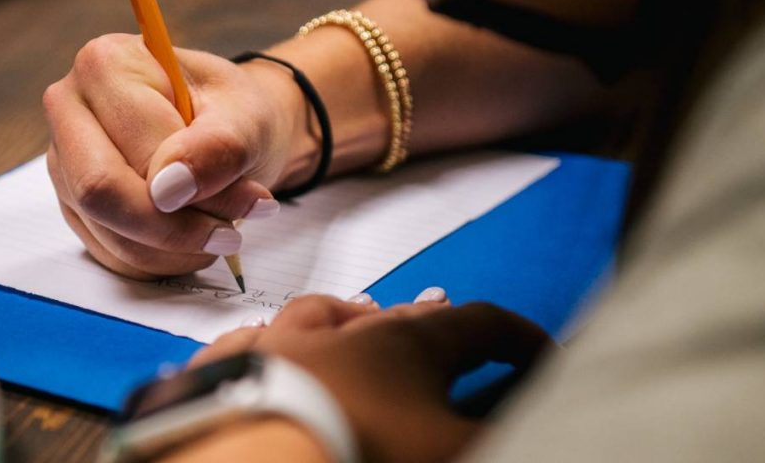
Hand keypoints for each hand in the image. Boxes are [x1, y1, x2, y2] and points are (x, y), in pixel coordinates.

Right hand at [43, 34, 308, 278]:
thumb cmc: (236, 113)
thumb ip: (217, 146)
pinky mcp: (74, 202)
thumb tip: (170, 189)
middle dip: (175, 229)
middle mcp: (70, 108)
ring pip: (109, 233)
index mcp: (105, 65)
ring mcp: (65, 160)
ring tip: (221, 228)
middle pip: (101, 194)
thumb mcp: (248, 119)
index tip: (252, 201)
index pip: (135, 154)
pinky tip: (194, 237)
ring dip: (176, 249)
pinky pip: (111, 253)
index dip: (195, 193)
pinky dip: (161, 258)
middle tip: (231, 233)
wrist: (231, 128)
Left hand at [187, 291, 553, 462]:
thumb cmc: (360, 451)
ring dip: (347, 317)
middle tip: (448, 317)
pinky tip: (259, 337)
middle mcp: (339, 332)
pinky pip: (243, 342)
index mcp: (405, 344)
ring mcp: (277, 348)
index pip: (480, 325)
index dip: (517, 338)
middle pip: (398, 317)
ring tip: (360, 317)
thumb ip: (497, 434)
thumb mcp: (454, 451)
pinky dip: (261, 339)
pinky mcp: (224, 375)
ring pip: (317, 315)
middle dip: (430, 320)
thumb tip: (533, 431)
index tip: (540, 353)